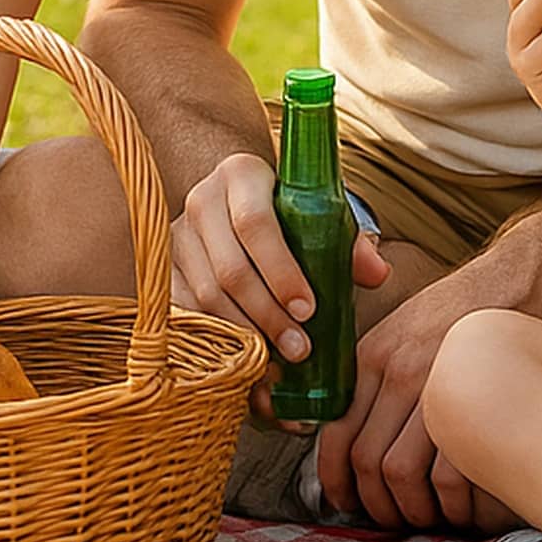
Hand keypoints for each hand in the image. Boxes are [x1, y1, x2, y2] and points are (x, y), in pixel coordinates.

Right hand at [170, 153, 387, 359]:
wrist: (238, 203)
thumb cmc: (289, 213)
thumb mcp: (321, 214)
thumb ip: (349, 241)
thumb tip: (376, 273)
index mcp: (240, 174)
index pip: (255, 223)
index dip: (281, 271)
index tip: (308, 309)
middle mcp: (201, 201)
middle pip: (230, 269)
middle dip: (268, 315)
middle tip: (300, 348)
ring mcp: (177, 237)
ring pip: (207, 297)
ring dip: (246, 335)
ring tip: (280, 363)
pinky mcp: (165, 270)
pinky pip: (187, 314)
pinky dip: (218, 345)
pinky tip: (248, 367)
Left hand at [319, 275, 506, 533]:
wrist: (511, 287)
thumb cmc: (453, 319)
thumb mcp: (398, 336)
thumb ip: (371, 381)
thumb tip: (347, 437)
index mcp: (371, 357)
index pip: (336, 431)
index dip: (334, 478)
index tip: (343, 502)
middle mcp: (397, 372)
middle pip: (368, 460)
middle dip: (376, 504)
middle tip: (391, 520)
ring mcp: (437, 389)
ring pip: (403, 473)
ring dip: (413, 509)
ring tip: (426, 517)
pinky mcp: (476, 405)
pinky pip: (450, 475)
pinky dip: (453, 505)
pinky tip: (460, 507)